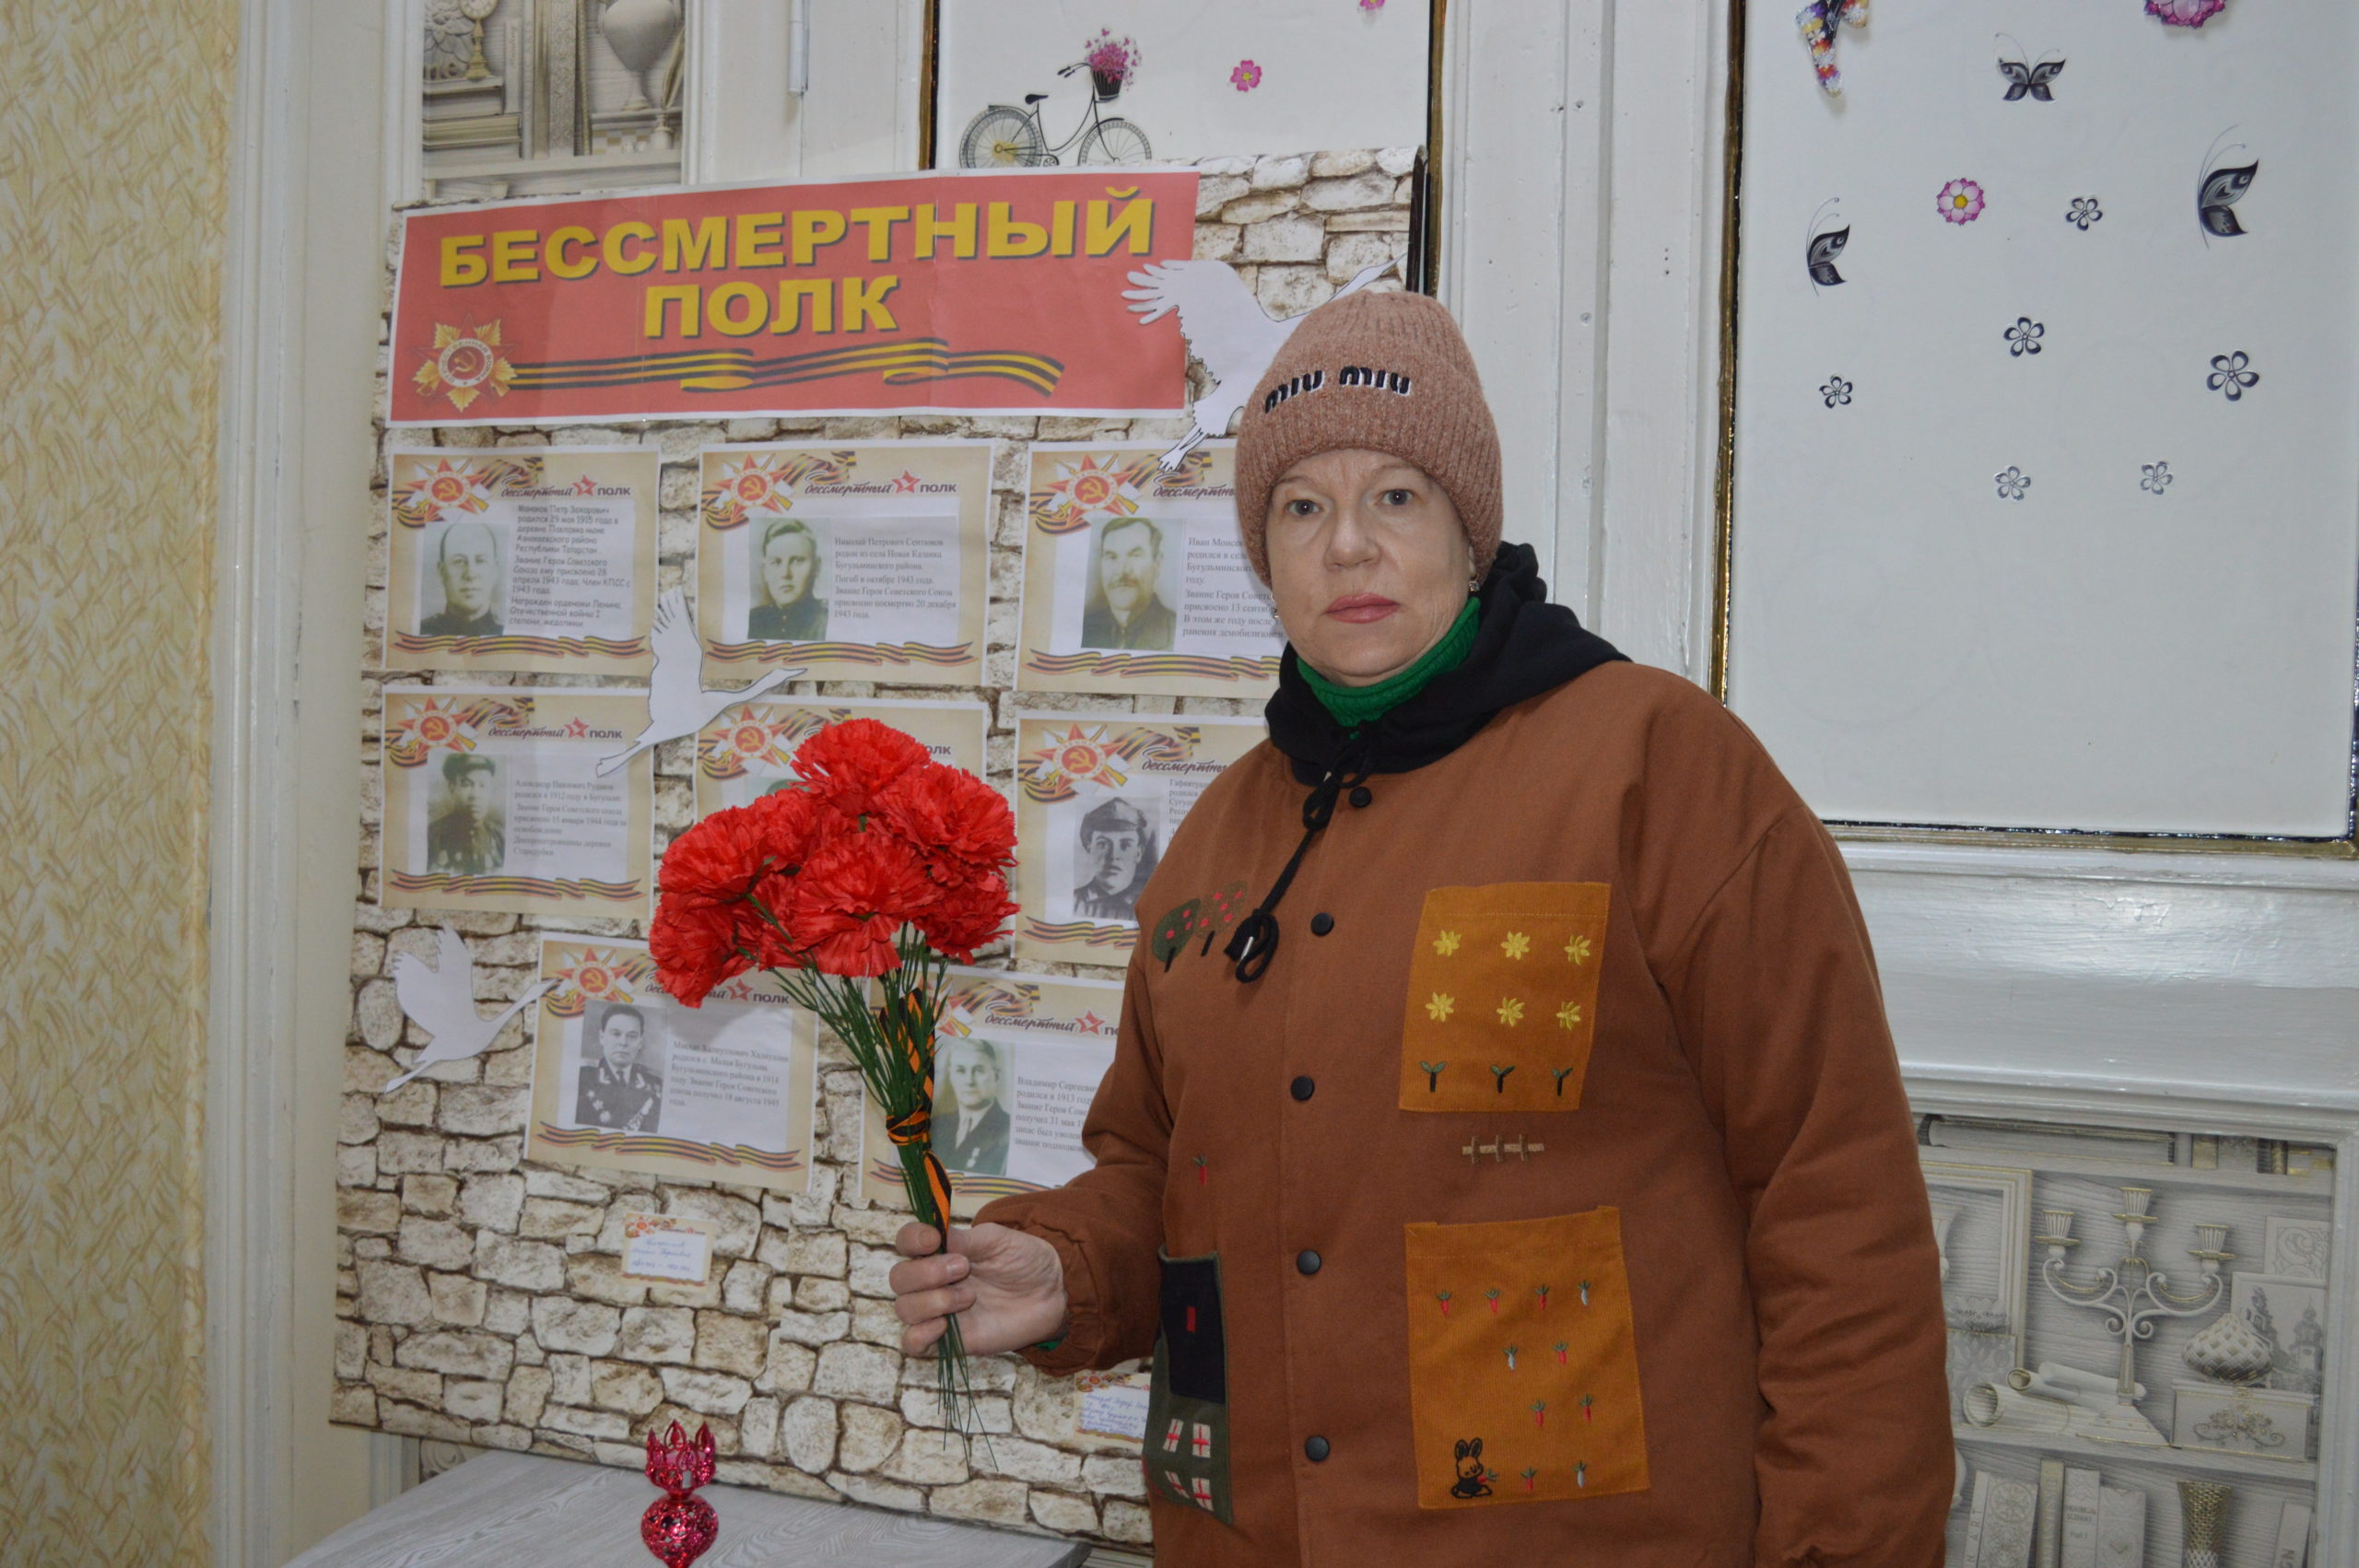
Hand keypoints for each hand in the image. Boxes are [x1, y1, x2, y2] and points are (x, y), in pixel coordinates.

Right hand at [888, 1221, 1067, 1357]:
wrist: (1050, 1293)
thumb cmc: (1024, 1261)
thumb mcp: (998, 1240)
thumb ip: (967, 1238)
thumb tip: (937, 1234)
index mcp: (941, 1250)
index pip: (905, 1242)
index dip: (910, 1240)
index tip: (932, 1240)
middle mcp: (932, 1280)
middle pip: (899, 1278)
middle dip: (926, 1273)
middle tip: (964, 1268)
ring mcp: (938, 1310)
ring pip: (904, 1309)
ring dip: (933, 1301)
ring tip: (969, 1297)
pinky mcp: (947, 1339)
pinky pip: (911, 1343)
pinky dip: (919, 1335)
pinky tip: (944, 1326)